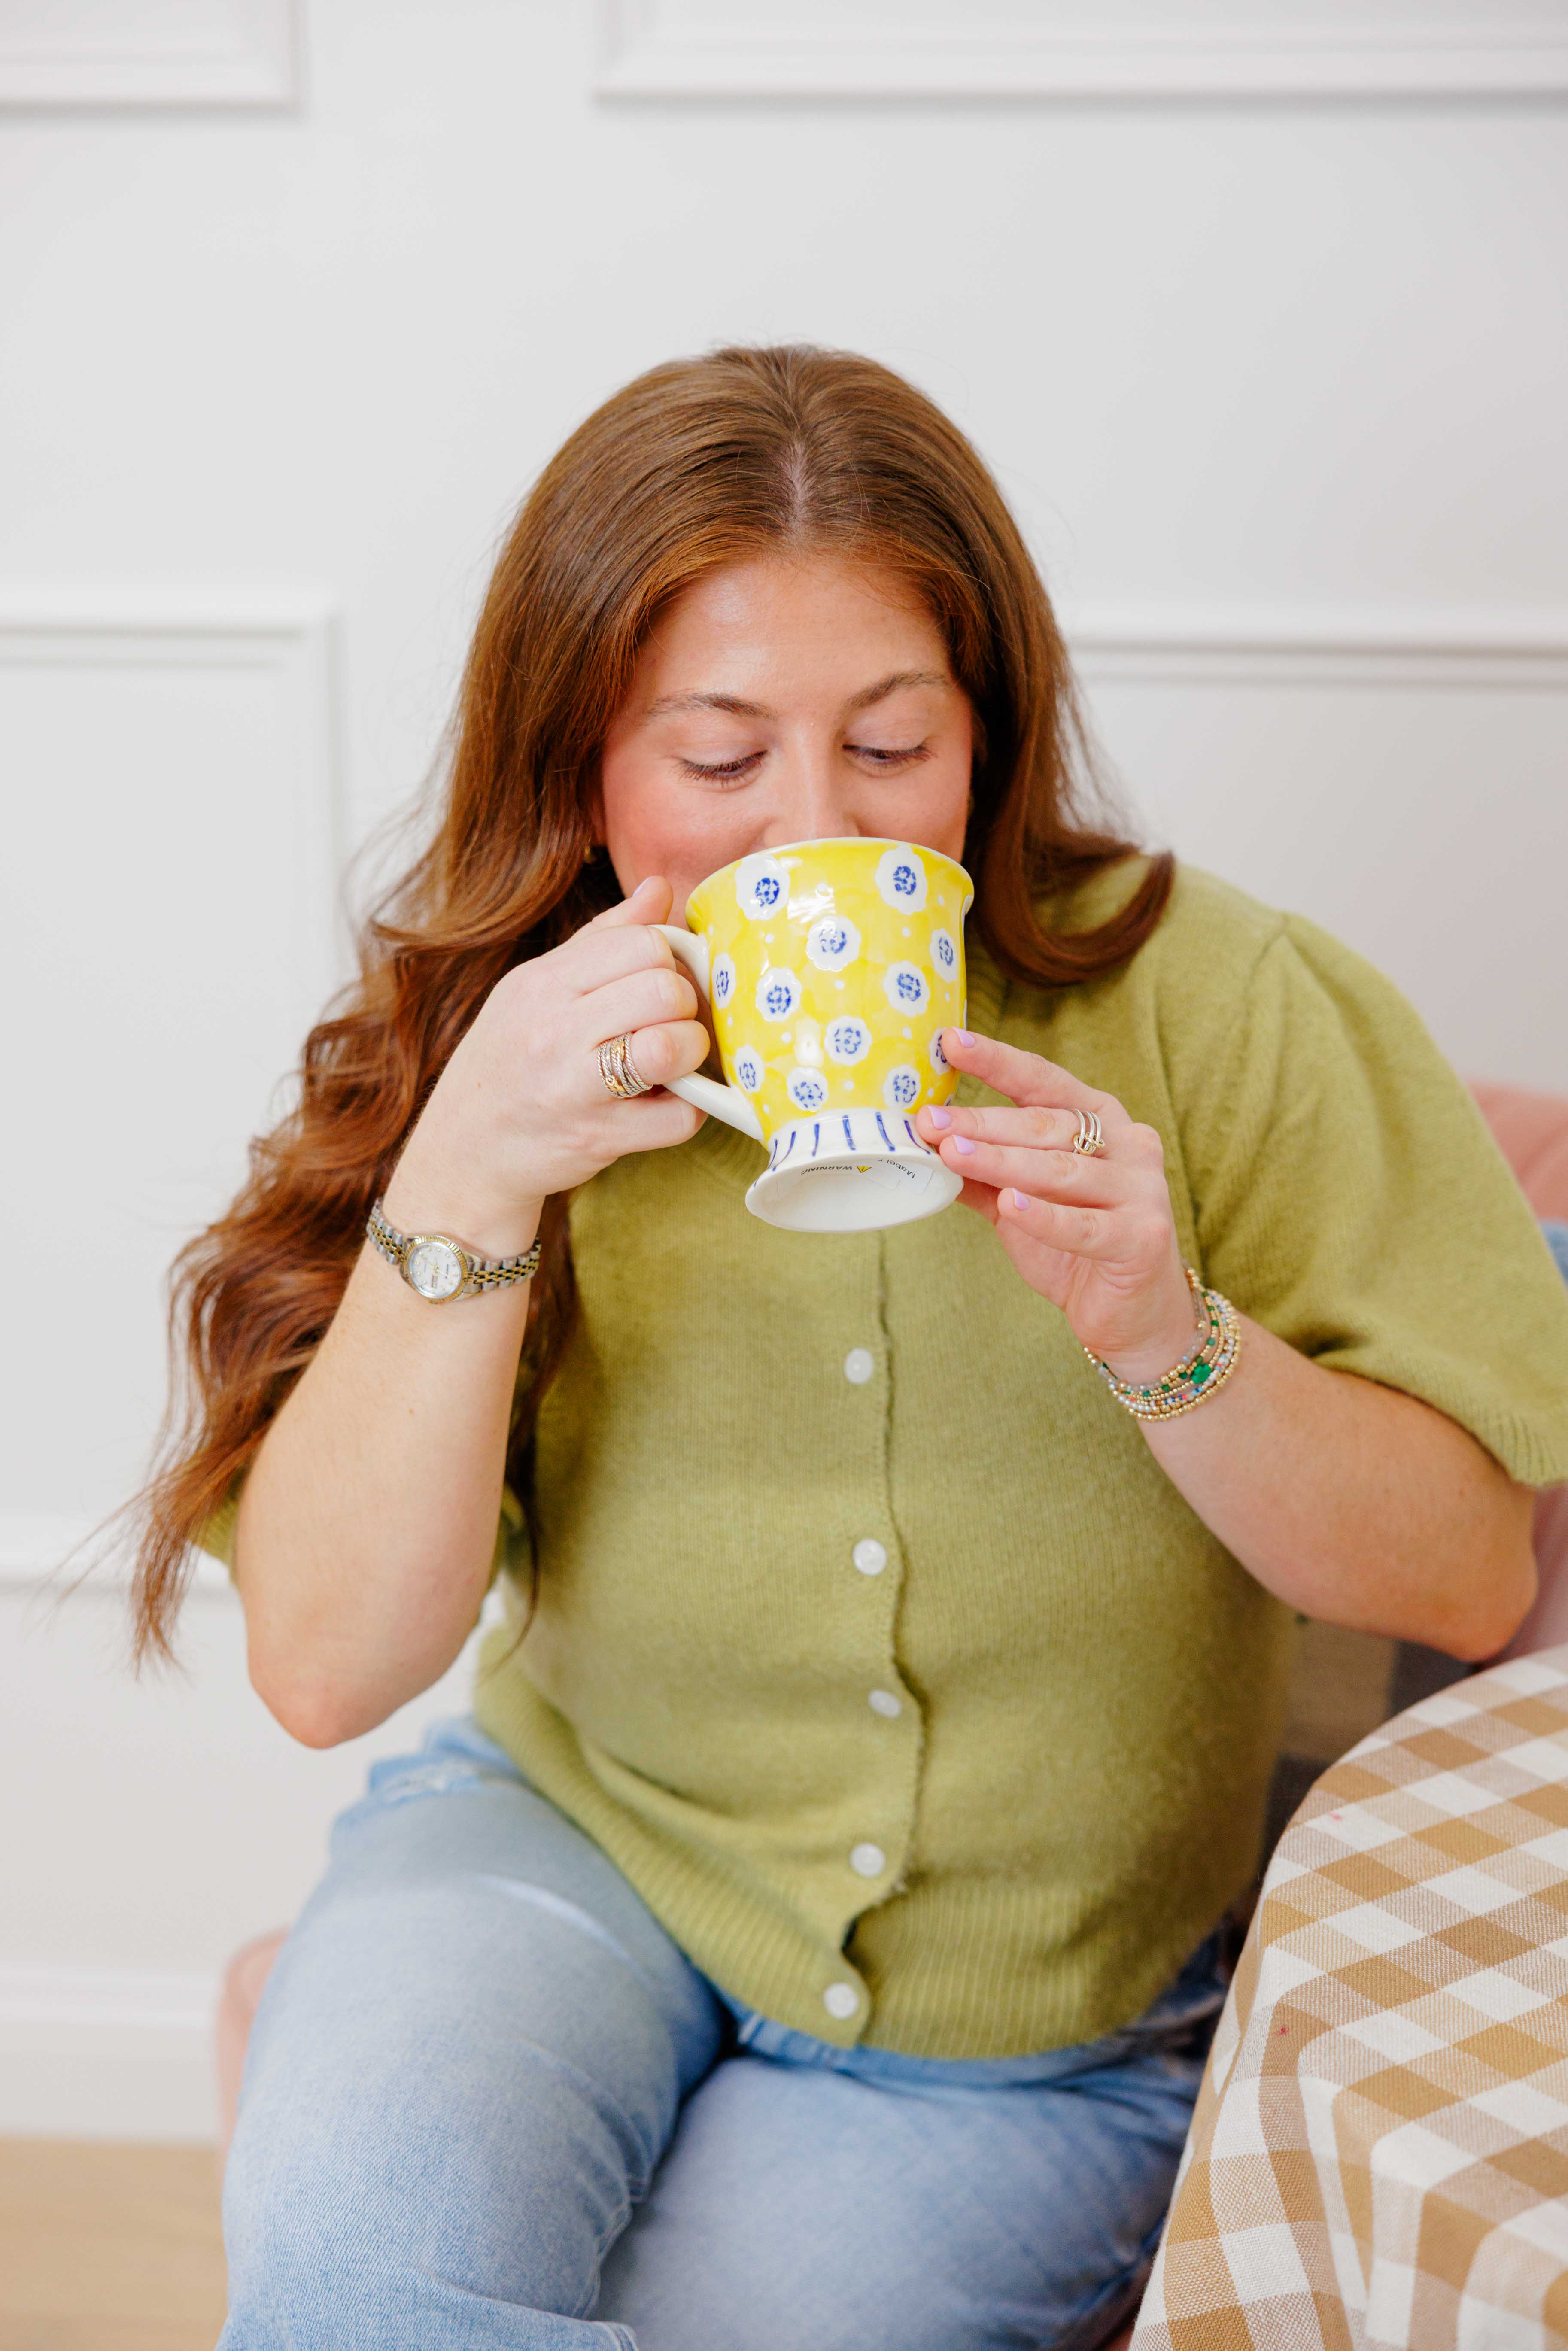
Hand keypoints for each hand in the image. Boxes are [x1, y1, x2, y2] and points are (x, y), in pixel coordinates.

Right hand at [384, 877, 709, 1251]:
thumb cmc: (510, 1060)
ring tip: (672, 1061)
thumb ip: (604, 938)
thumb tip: (659, 890)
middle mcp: (554, 1029)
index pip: (643, 942)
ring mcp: (574, 1087)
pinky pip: (679, 1117)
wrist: (465, 1149)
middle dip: (684, 1007)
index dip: (669, 962)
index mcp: (545, 982)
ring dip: (691, 1053)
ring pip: (672, 1047)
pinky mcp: (598, 1138)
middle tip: (669, 1025)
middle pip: (665, 989)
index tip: (661, 985)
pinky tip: (663, 1103)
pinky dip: (687, 1110)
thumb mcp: (538, 986)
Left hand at [913, 1029, 1197, 1380]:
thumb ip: (983, 1172)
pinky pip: (1084, 1225)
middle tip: (931, 1120)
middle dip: (984, 1123)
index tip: (950, 1043)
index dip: (997, 1061)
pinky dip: (1044, 1216)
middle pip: (1048, 1126)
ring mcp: (1141, 1190)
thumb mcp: (1022, 1202)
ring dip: (1002, 1162)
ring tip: (952, 1153)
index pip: (1044, 1082)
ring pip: (1061, 1170)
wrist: (1133, 1314)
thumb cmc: (1076, 1249)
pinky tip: (1009, 1205)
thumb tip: (923, 1142)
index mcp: (1101, 1121)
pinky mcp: (1142, 1237)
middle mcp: (1128, 1145)